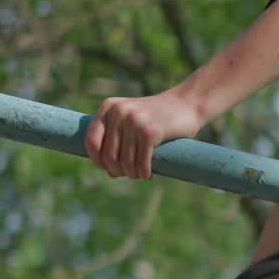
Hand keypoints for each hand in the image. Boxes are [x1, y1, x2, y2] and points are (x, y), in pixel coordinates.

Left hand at [85, 87, 201, 179]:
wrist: (187, 104)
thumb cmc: (157, 117)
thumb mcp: (130, 117)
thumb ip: (115, 135)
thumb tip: (106, 169)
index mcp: (109, 107)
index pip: (91, 140)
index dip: (97, 160)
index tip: (108, 168)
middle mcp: (119, 111)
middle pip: (108, 155)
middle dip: (117, 170)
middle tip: (129, 174)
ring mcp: (134, 121)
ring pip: (125, 162)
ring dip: (132, 174)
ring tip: (139, 174)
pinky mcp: (150, 132)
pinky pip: (141, 163)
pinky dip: (144, 173)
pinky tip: (148, 174)